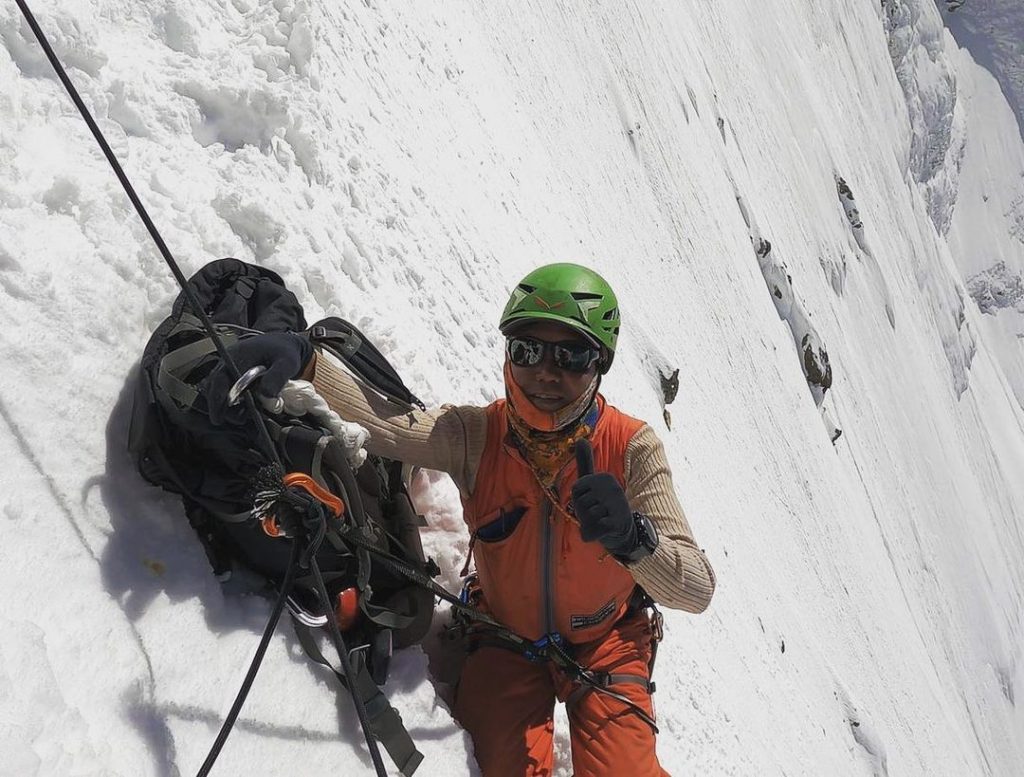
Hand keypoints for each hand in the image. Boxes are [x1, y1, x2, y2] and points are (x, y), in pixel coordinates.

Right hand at [204, 332, 312, 423]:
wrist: (284, 345)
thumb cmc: (285, 352)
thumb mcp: (287, 363)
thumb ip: (277, 378)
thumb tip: (266, 396)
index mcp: (238, 356)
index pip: (219, 379)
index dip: (217, 399)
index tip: (218, 417)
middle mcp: (228, 362)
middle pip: (213, 387)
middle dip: (221, 407)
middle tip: (240, 419)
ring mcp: (229, 368)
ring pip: (217, 391)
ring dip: (226, 406)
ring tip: (244, 416)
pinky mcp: (233, 375)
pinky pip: (225, 390)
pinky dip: (231, 402)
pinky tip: (245, 409)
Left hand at [571, 439, 637, 556]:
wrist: (623, 531)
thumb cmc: (603, 505)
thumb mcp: (592, 483)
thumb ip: (585, 462)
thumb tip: (580, 438)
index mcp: (604, 478)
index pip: (575, 491)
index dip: (578, 501)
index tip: (591, 502)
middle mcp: (612, 488)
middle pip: (579, 504)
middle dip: (583, 513)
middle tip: (597, 514)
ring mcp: (616, 505)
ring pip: (585, 518)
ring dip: (588, 524)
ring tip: (600, 522)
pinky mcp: (616, 523)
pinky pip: (591, 530)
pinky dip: (591, 534)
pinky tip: (602, 531)